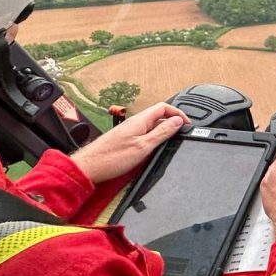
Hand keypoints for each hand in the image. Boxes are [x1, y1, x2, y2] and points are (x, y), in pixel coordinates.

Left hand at [70, 102, 187, 183]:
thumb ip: (162, 133)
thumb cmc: (111, 158)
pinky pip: (144, 134)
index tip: (187, 124)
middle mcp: (134, 123)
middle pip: (158, 116)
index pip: (163, 107)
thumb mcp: (143, 146)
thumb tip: (177, 121)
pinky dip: (153, 139)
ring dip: (163, 132)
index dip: (178, 113)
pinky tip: (152, 150)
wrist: (88, 167)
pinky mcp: (124, 140)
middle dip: (172, 123)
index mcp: (140, 120)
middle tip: (181, 135)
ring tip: (169, 143)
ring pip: (151, 126)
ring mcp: (129, 131)